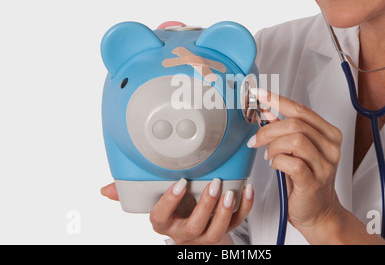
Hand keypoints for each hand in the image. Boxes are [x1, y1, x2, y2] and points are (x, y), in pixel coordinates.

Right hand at [101, 179, 253, 244]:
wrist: (195, 231)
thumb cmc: (174, 212)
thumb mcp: (154, 203)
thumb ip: (132, 194)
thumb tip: (105, 190)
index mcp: (165, 224)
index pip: (161, 217)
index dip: (170, 202)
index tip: (180, 183)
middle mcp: (184, 233)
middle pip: (194, 226)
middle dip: (204, 205)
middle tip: (212, 183)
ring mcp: (205, 235)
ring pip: (216, 231)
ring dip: (224, 211)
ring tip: (229, 191)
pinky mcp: (225, 230)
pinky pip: (237, 223)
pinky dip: (245, 207)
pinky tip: (246, 189)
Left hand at [248, 88, 342, 231]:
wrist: (319, 212)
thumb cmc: (306, 180)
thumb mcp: (295, 150)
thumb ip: (283, 129)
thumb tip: (265, 109)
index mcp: (329, 134)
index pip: (301, 110)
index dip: (277, 100)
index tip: (258, 95)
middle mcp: (331, 147)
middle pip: (296, 124)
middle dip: (269, 129)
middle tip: (256, 140)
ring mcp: (325, 164)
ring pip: (295, 140)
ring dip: (274, 146)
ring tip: (269, 155)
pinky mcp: (314, 181)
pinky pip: (291, 162)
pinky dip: (277, 161)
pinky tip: (275, 165)